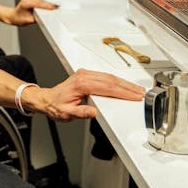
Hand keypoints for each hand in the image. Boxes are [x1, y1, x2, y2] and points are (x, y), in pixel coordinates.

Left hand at [5, 0, 58, 25]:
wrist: (12, 16)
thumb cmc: (18, 19)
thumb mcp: (27, 21)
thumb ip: (36, 19)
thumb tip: (45, 18)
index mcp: (26, 3)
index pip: (39, 4)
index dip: (47, 6)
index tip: (54, 8)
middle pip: (41, 1)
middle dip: (50, 4)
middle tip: (58, 7)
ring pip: (41, 0)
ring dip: (48, 3)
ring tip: (56, 6)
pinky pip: (39, 0)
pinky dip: (45, 3)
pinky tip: (50, 4)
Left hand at [28, 69, 145, 121]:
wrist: (47, 99)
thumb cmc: (56, 106)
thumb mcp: (67, 114)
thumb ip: (81, 113)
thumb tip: (93, 112)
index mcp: (81, 84)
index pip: (107, 87)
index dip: (123, 92)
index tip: (134, 96)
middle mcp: (84, 76)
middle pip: (111, 80)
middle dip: (128, 87)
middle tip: (141, 92)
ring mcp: (85, 74)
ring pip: (110, 76)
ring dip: (124, 83)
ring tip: (136, 89)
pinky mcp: (87, 75)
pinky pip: (105, 76)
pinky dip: (117, 81)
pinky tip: (124, 85)